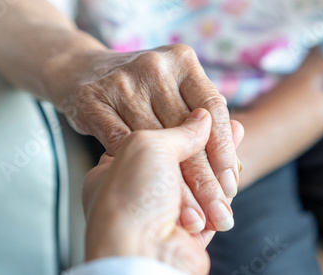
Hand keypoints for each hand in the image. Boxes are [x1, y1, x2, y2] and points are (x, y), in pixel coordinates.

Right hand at [53, 44, 239, 231]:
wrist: (82, 71)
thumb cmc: (142, 90)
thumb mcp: (176, 88)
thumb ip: (204, 111)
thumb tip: (240, 134)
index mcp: (182, 61)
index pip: (212, 109)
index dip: (224, 150)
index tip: (230, 184)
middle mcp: (154, 66)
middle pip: (186, 130)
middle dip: (204, 177)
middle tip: (218, 212)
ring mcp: (122, 81)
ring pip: (155, 142)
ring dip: (176, 185)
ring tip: (191, 216)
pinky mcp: (92, 100)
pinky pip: (120, 142)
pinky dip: (137, 172)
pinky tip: (153, 196)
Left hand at [82, 109, 242, 274]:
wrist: (142, 253)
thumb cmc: (130, 201)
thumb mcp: (147, 146)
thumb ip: (178, 131)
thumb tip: (200, 118)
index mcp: (118, 169)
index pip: (153, 141)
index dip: (179, 126)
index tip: (200, 113)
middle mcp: (140, 192)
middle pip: (179, 160)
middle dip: (204, 141)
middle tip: (224, 122)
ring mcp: (164, 212)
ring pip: (198, 182)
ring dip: (217, 160)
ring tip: (236, 132)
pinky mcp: (190, 230)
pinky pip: (212, 204)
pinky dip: (223, 187)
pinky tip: (235, 168)